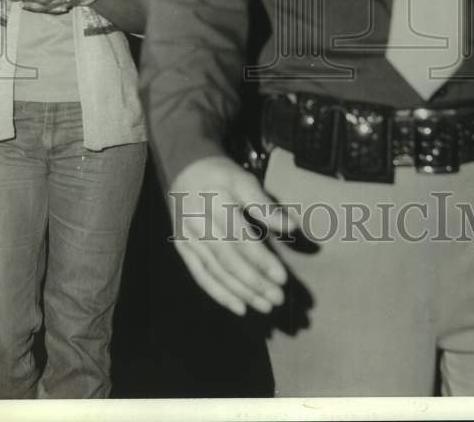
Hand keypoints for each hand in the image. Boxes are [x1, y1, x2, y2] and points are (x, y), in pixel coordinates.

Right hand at [169, 155, 300, 316]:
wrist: (183, 167)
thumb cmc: (220, 174)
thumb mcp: (243, 180)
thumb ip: (264, 206)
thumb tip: (292, 227)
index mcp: (216, 203)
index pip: (241, 239)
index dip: (262, 261)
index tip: (283, 278)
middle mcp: (198, 223)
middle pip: (228, 260)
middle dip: (254, 283)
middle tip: (277, 299)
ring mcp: (187, 238)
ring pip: (215, 272)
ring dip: (240, 293)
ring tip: (264, 306)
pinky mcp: (182, 248)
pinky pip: (200, 276)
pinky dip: (219, 294)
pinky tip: (239, 307)